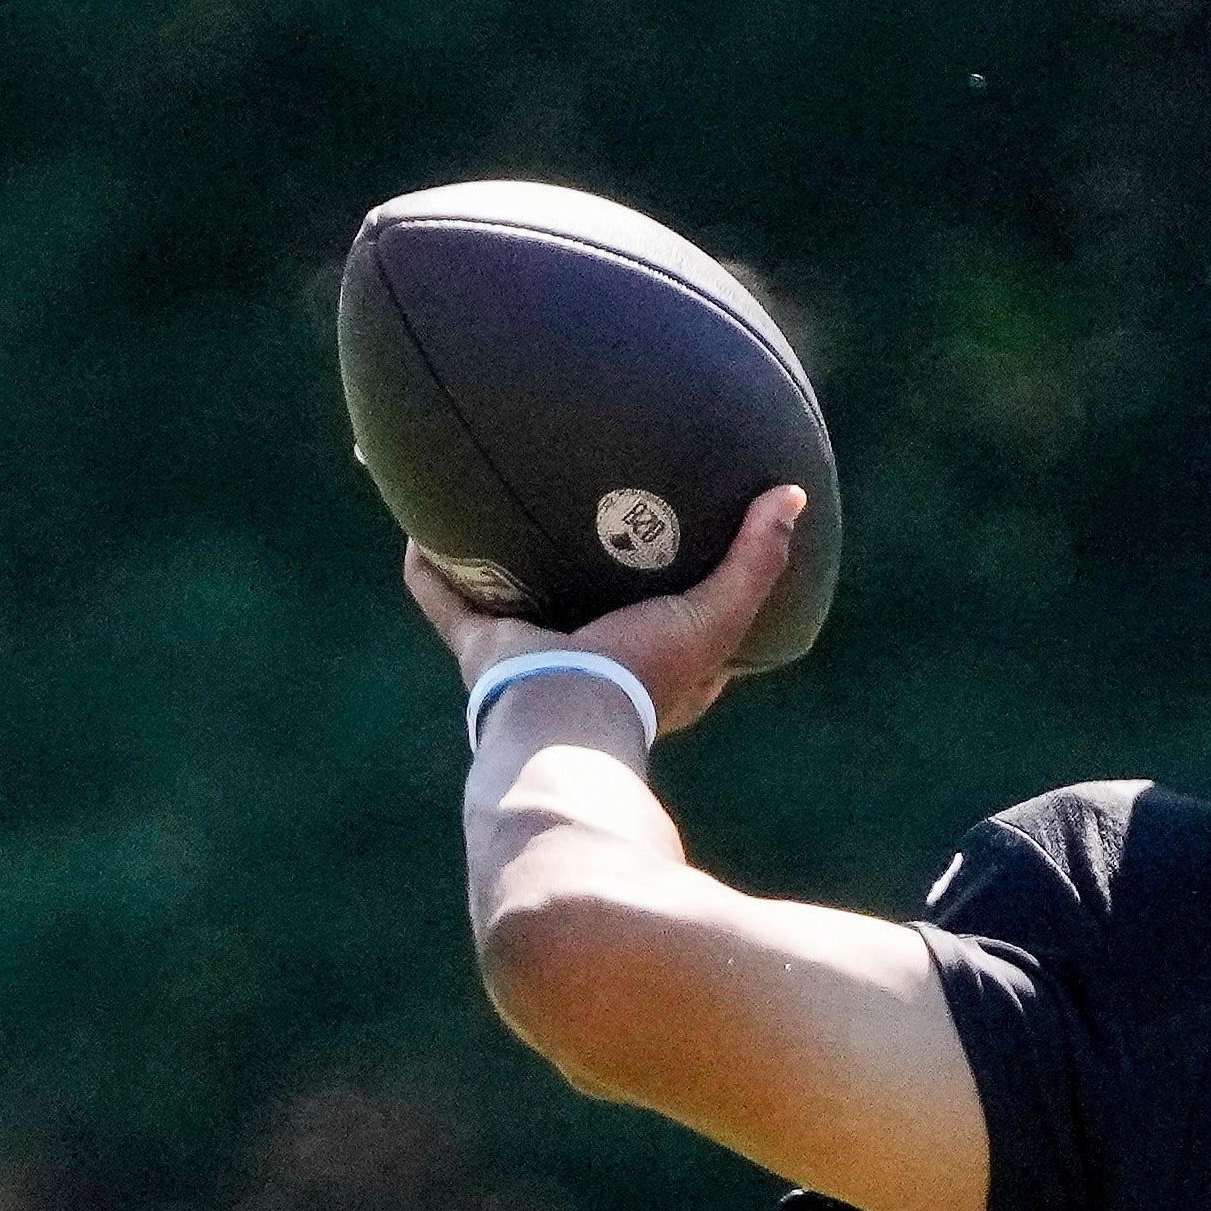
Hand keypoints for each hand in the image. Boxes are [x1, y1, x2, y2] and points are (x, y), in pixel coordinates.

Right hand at [402, 483, 806, 737]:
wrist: (563, 714)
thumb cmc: (645, 673)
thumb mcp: (717, 616)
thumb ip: (757, 561)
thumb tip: (793, 496)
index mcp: (646, 665)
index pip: (672, 623)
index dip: (680, 587)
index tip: (680, 541)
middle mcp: (587, 661)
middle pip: (585, 602)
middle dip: (584, 565)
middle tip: (582, 506)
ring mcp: (530, 656)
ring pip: (514, 598)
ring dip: (504, 561)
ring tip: (497, 502)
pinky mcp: (480, 647)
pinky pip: (443, 596)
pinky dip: (429, 566)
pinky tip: (418, 523)